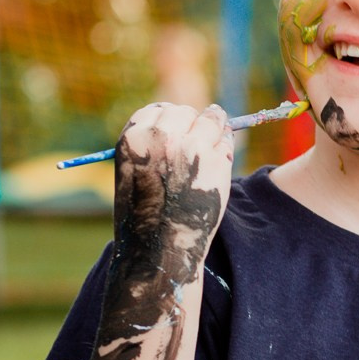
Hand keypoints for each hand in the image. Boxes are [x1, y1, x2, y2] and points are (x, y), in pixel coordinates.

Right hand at [112, 102, 232, 286]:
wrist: (158, 249)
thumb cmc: (143, 216)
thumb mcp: (133, 172)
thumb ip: (153, 144)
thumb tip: (185, 120)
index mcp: (134, 138)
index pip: (158, 110)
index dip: (171, 119)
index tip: (179, 127)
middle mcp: (162, 137)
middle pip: (184, 112)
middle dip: (192, 123)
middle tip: (196, 141)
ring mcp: (192, 147)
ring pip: (210, 120)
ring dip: (213, 129)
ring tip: (210, 148)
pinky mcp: (217, 161)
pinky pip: (226, 140)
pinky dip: (225, 146)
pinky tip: (219, 161)